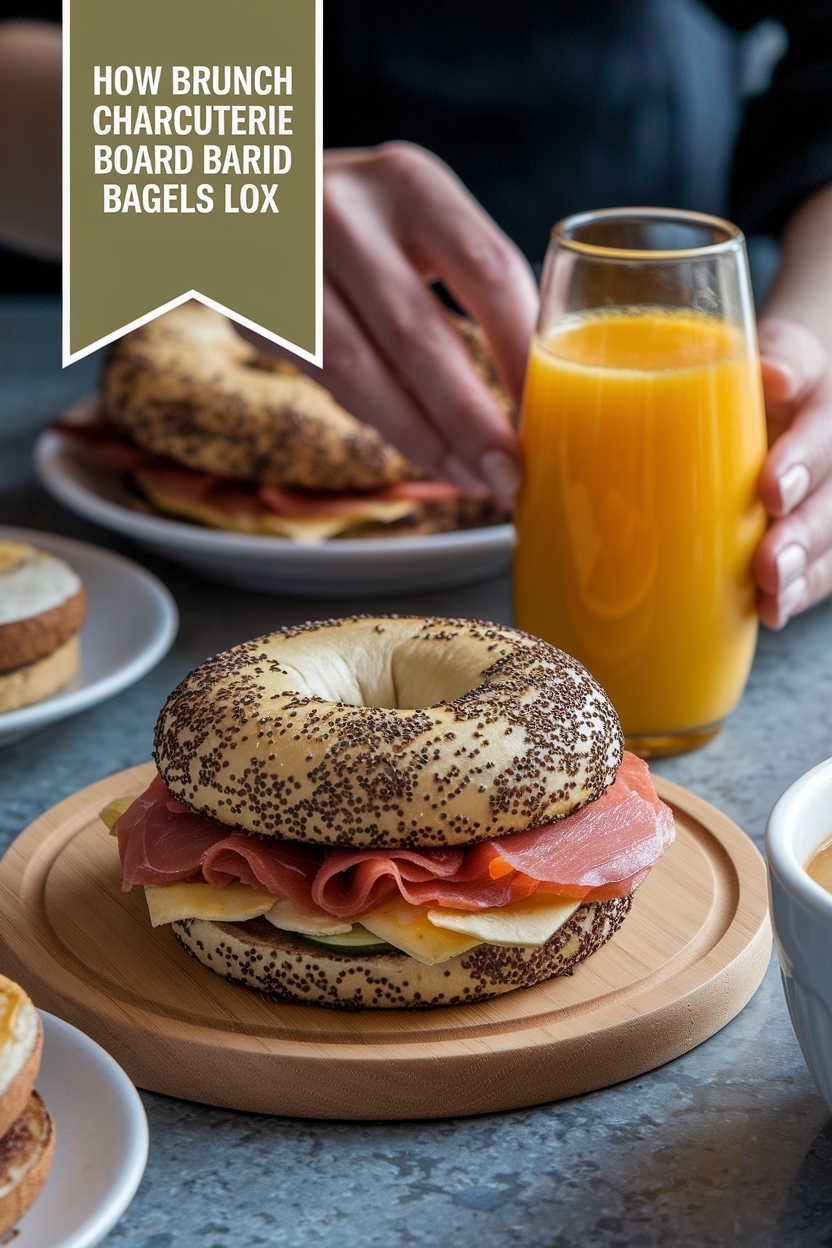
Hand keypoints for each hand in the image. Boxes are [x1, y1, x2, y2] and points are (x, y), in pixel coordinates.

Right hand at [245, 143, 537, 506]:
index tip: (552, 413)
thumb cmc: (356, 225)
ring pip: (360, 371)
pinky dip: (379, 421)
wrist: (236, 197)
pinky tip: (422, 449)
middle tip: (511, 476)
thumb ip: (463, 275)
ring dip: (422, 438)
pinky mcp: (250, 307)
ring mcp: (287, 260)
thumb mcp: (410, 217)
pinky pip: (324, 381)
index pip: (486, 270)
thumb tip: (535, 385)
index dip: (521, 352)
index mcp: (410, 183)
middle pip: (421, 333)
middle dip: (472, 419)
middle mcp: (345, 213)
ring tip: (471, 478)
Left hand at [753, 318, 831, 627]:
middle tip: (770, 562)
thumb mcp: (749, 360)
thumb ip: (769, 363)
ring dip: (805, 566)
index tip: (770, 490)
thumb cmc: (753, 381)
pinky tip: (775, 609)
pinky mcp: (825, 527)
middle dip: (804, 529)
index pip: (821, 417)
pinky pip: (827, 563)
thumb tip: (773, 376)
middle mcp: (831, 440)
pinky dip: (802, 588)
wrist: (778, 392)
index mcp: (817, 389)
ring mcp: (830, 488)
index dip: (801, 455)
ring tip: (774, 591)